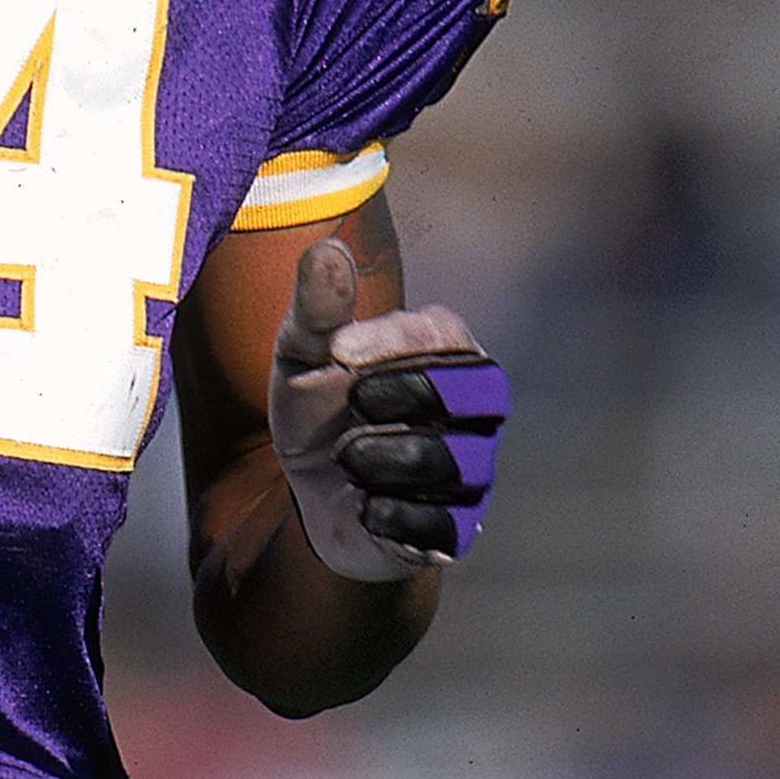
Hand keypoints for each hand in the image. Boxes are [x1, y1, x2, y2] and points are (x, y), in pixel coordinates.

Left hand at [267, 237, 509, 580]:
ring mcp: (473, 469)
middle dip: (407, 395)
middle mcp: (475, 409)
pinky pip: (442, 525)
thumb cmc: (316, 408)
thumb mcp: (303, 354)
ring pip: (456, 461)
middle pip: (476, 392)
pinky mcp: (457, 528)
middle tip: (352, 402)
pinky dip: (392, 516)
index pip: (445, 333)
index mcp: (446, 353)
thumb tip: (327, 250)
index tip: (337, 353)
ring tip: (346, 459)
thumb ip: (317, 308)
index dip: (392, 341)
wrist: (307, 493)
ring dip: (386, 458)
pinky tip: (363, 507)